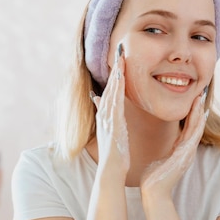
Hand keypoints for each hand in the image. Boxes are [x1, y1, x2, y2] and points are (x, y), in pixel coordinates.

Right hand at [91, 43, 128, 175]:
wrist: (111, 170)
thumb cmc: (115, 154)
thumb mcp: (112, 131)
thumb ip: (107, 115)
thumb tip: (98, 100)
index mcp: (108, 115)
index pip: (112, 90)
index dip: (116, 74)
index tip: (121, 58)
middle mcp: (105, 114)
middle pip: (111, 86)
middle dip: (115, 68)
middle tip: (120, 49)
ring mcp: (107, 118)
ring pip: (111, 91)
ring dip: (116, 74)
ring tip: (120, 57)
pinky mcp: (111, 123)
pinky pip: (114, 101)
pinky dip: (116, 88)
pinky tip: (120, 77)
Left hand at [141, 88, 208, 200]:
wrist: (153, 192)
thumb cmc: (152, 179)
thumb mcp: (159, 161)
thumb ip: (162, 155)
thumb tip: (158, 154)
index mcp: (180, 151)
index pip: (188, 129)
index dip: (191, 115)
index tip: (191, 101)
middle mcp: (186, 151)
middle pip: (195, 126)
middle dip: (197, 110)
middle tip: (199, 94)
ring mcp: (188, 153)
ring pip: (197, 128)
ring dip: (199, 113)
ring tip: (200, 99)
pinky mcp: (186, 154)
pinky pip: (194, 135)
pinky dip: (197, 124)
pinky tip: (199, 113)